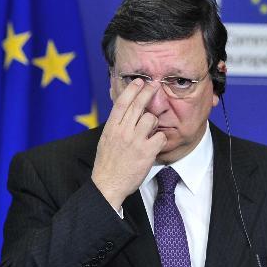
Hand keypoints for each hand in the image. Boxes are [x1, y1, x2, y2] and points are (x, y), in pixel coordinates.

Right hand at [91, 78, 166, 209]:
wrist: (108, 184)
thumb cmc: (106, 164)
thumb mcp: (105, 141)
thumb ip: (114, 127)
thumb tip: (121, 114)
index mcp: (111, 128)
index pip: (121, 103)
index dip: (131, 90)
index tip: (138, 82)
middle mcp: (122, 131)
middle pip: (138, 105)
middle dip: (148, 92)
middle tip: (155, 85)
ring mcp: (135, 141)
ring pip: (151, 119)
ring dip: (154, 123)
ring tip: (150, 131)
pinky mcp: (146, 151)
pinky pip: (160, 136)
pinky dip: (160, 140)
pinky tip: (155, 145)